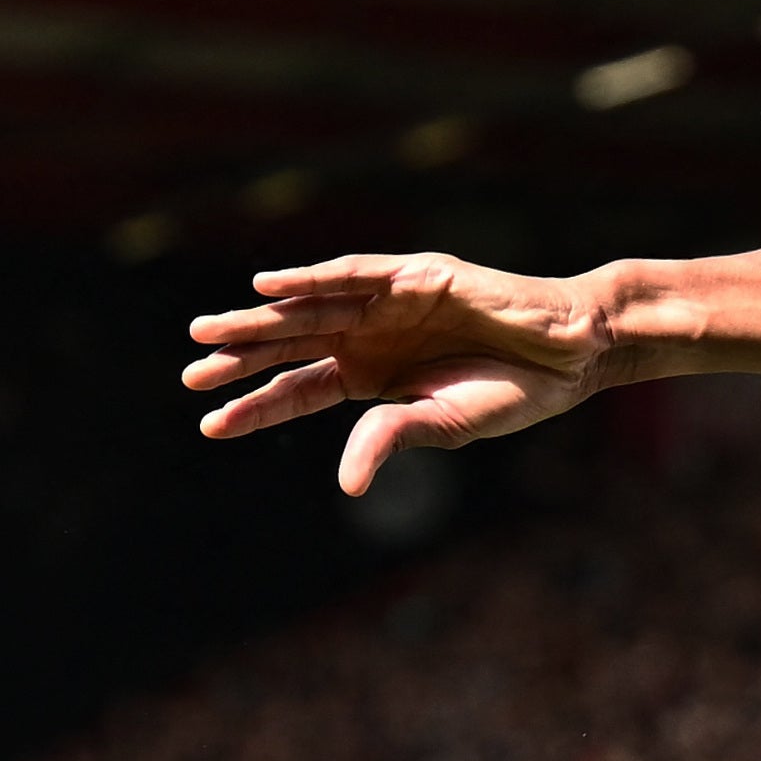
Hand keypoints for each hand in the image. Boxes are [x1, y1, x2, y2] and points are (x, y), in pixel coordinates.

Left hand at [185, 253, 624, 494]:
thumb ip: (390, 439)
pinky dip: (308, 280)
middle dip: (239, 360)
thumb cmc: (513, 391)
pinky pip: (350, 276)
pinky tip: (268, 287)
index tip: (210, 424)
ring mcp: (386, 302)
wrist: (570, 350)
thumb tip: (347, 486)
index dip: (255, 407)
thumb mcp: (444, 424)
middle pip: (289, 347)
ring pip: (307, 311)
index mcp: (371, 376)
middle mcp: (368, 336)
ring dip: (257, 321)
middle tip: (190, 376)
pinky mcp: (411, 275)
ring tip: (207, 334)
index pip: (300, 390)